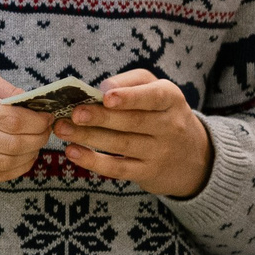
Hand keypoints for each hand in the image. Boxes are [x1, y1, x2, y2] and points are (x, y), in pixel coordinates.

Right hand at [0, 70, 46, 183]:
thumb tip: (34, 102)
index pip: (13, 120)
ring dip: (30, 156)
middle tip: (45, 131)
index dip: (38, 121)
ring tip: (34, 144)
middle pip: (14, 143)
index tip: (47, 117)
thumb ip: (3, 88)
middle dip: (38, 138)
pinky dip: (15, 170)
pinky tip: (21, 159)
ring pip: (7, 163)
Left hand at [49, 69, 212, 197]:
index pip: (154, 97)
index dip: (130, 97)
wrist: (191, 155)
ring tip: (62, 130)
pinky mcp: (147, 172)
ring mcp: (159, 152)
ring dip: (89, 137)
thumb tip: (103, 88)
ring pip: (122, 144)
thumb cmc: (162, 113)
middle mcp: (169, 126)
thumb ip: (131, 82)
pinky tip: (72, 152)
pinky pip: (118, 168)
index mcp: (170, 99)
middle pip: (133, 122)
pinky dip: (93, 161)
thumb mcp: (156, 89)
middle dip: (101, 118)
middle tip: (74, 114)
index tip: (106, 97)